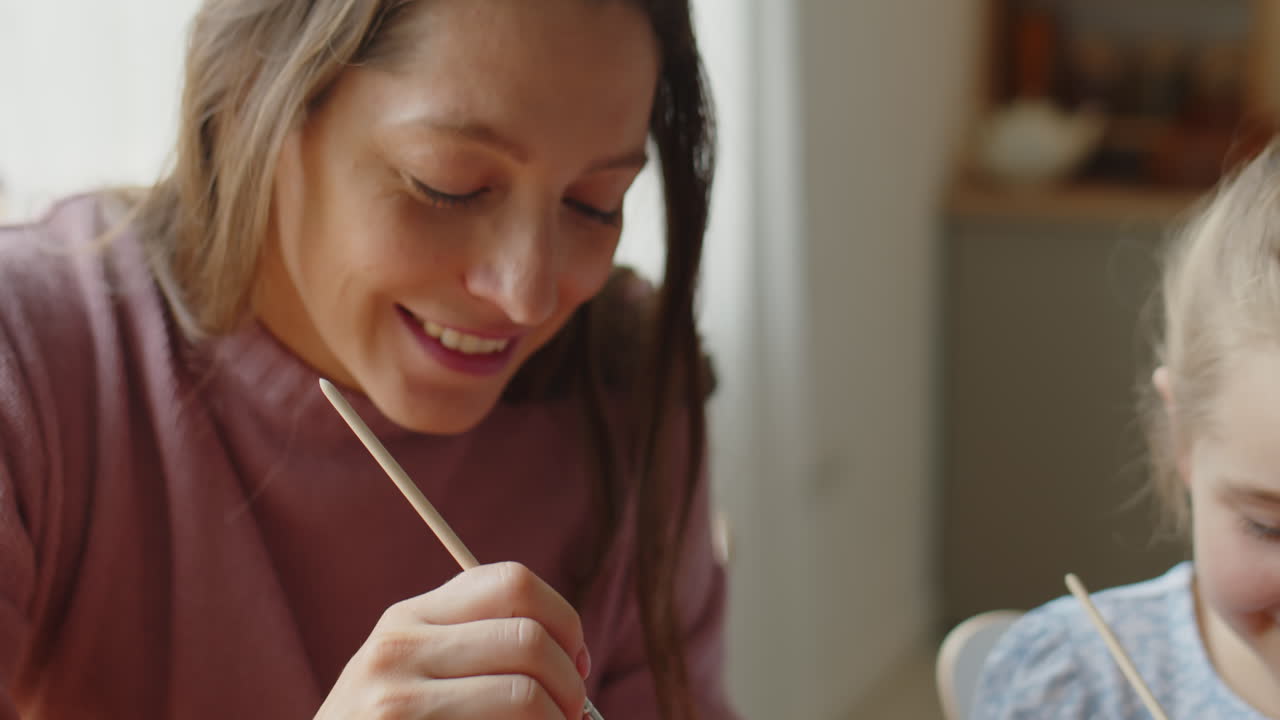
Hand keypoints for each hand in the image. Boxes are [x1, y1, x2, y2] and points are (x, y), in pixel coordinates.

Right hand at [315, 561, 591, 718]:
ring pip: (526, 694)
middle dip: (571, 681)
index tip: (577, 659)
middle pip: (529, 638)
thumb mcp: (410, 671)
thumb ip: (475, 643)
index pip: (513, 583)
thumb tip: (574, 653)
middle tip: (573, 713)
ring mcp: (398, 702)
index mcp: (409, 617)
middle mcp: (398, 648)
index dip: (564, 619)